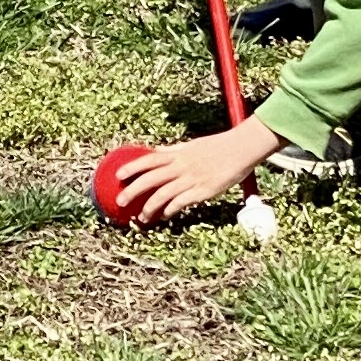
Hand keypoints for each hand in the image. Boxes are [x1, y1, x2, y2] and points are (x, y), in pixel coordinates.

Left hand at [115, 115, 285, 223]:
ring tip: (142, 216)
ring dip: (149, 207)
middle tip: (120, 201)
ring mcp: (192, 179)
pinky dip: (170, 209)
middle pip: (151, 179)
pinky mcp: (203, 191)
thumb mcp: (194, 144)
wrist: (242, 149)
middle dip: (133, 190)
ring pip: (163, 194)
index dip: (132, 167)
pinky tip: (164, 215)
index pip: (150, 159)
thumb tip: (158, 151)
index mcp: (180, 153)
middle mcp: (183, 166)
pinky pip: (181, 202)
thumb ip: (175, 150)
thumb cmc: (219, 146)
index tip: (118, 175)